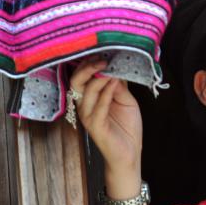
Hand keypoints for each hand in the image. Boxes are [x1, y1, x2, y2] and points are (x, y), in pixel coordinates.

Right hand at [69, 58, 143, 178]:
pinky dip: (105, 93)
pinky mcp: (95, 127)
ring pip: (85, 92)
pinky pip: (98, 107)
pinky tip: (113, 82)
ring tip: (110, 67)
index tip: (102, 51)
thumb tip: (116, 66)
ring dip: (98, 78)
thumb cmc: (126, 127)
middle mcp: (85, 106)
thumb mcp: (125, 100)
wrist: (129, 153)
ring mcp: (88, 117)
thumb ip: (119, 84)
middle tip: (103, 58)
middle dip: (88, 68)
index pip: (81, 77)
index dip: (88, 63)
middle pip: (76, 82)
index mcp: (89, 99)